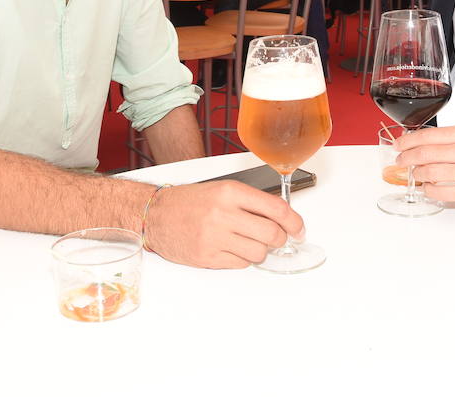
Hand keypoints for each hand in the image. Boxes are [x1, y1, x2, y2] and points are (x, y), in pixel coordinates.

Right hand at [143, 181, 304, 268]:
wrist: (155, 215)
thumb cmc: (189, 202)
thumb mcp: (222, 190)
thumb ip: (251, 201)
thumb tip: (282, 217)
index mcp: (230, 192)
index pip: (276, 209)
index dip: (294, 222)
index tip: (299, 229)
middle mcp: (223, 214)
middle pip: (271, 234)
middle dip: (279, 239)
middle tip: (276, 237)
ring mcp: (214, 237)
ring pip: (259, 252)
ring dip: (259, 250)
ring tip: (247, 241)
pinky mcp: (207, 257)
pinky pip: (240, 264)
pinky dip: (242, 258)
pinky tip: (232, 248)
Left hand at [395, 125, 454, 207]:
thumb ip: (449, 141)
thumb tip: (418, 144)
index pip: (429, 135)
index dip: (408, 141)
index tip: (398, 145)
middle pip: (426, 154)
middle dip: (407, 158)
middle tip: (400, 161)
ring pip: (431, 173)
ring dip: (417, 174)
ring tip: (414, 174)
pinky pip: (442, 192)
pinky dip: (429, 190)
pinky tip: (428, 188)